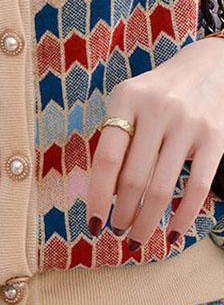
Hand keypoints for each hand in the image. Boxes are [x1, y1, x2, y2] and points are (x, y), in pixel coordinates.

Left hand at [85, 37, 223, 251]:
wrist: (209, 66)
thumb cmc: (157, 92)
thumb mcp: (129, 101)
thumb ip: (116, 137)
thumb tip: (104, 192)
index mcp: (126, 100)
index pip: (107, 157)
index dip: (98, 195)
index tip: (93, 221)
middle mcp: (156, 110)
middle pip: (133, 178)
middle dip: (122, 213)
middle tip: (117, 233)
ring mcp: (187, 124)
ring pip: (162, 187)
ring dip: (148, 221)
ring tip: (137, 239)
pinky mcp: (215, 138)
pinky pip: (197, 186)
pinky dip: (184, 216)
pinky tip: (174, 234)